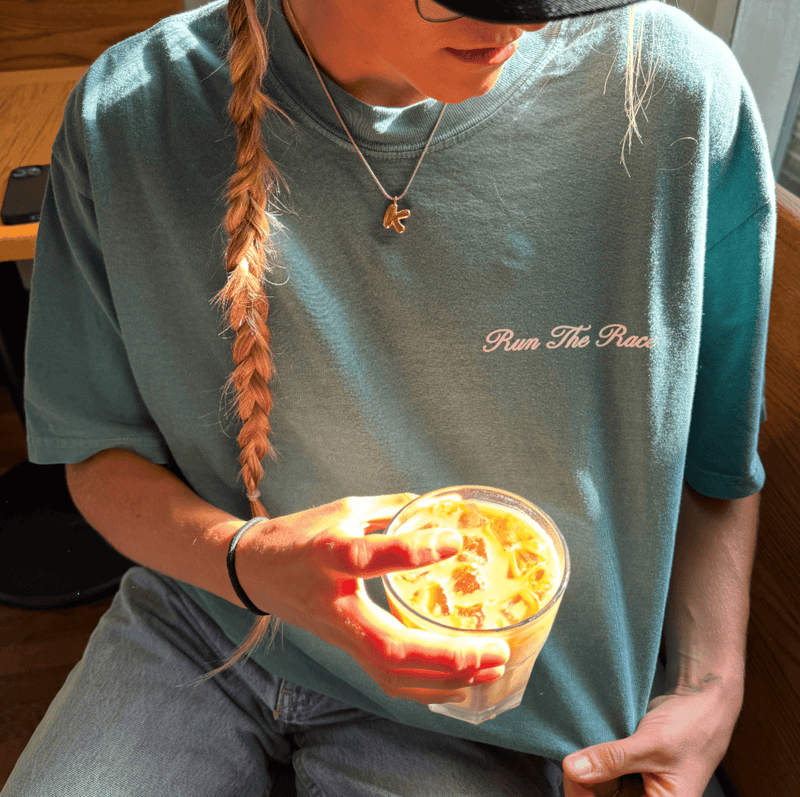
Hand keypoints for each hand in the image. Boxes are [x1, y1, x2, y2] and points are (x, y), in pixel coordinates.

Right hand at [236, 494, 509, 703]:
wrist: (255, 571)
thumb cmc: (301, 536)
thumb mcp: (344, 509)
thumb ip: (393, 511)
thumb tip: (444, 511)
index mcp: (329, 556)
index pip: (368, 558)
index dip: (410, 552)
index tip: (453, 542)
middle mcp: (335, 604)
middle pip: (389, 646)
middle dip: (447, 656)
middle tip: (495, 650)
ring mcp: (339, 635)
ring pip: (390, 675)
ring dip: (445, 679)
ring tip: (490, 670)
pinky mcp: (345, 649)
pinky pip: (387, 679)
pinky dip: (426, 688)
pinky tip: (460, 683)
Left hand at [562, 681, 741, 796]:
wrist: (700, 707)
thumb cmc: (690, 729)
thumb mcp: (650, 744)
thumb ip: (612, 759)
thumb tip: (573, 770)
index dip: (585, 795)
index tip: (572, 771)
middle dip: (584, 783)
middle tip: (574, 759)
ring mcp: (637, 793)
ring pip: (598, 790)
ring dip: (587, 773)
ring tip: (586, 753)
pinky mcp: (629, 778)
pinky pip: (603, 777)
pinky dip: (593, 764)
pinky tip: (590, 752)